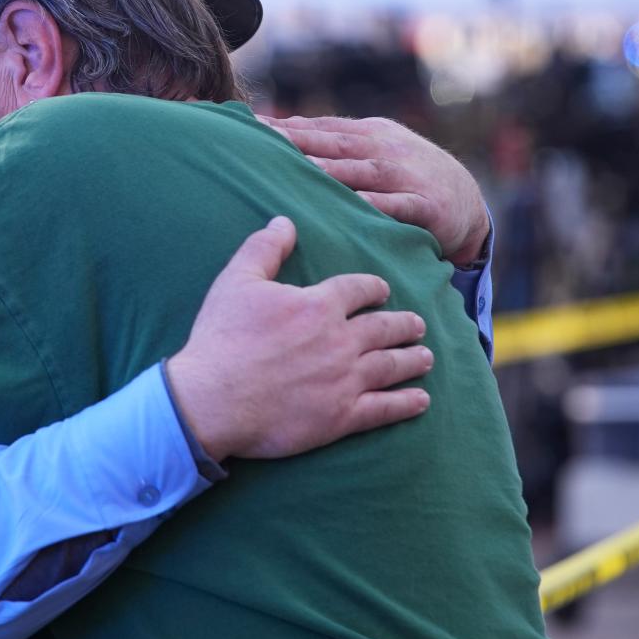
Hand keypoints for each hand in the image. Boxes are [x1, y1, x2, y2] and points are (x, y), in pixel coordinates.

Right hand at [165, 217, 433, 461]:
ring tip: (426, 357)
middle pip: (385, 327)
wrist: (212, 399)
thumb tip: (284, 221)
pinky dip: (406, 403)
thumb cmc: (222, 338)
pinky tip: (420, 400)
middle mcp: (340, 340)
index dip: (374, 288)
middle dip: (404, 324)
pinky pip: (385, 408)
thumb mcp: (236, 281)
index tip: (383, 290)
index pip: (359, 289)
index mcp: (318, 305)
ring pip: (392, 365)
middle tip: (417, 325)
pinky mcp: (341, 417)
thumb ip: (265, 249)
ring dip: (413, 359)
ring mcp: (345, 380)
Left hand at [262, 115, 489, 267]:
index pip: (320, 128)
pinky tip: (356, 205)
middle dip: (299, 141)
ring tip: (299, 169)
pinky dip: (378, 204)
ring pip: (363, 172)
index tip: (249, 125)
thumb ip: (334, 144)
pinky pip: (399, 205)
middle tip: (263, 142)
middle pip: (335, 144)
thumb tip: (282, 132)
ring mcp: (406, 176)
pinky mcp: (426, 206)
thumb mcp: (375, 151)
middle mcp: (385, 150)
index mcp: (369, 134)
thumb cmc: (407, 176)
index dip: (286, 127)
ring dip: (331, 170)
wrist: (467, 202)